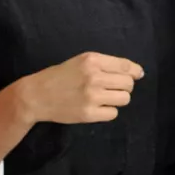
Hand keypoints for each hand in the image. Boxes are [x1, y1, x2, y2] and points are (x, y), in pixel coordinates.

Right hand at [18, 52, 143, 124]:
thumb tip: (136, 72)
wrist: (36, 95)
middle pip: (128, 84)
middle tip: (111, 88)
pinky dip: (108, 111)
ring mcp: (92, 96)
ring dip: (117, 99)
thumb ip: (105, 64)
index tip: (137, 75)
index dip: (135, 71)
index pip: (126, 66)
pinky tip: (96, 107)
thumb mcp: (80, 62)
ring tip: (104, 98)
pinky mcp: (89, 113)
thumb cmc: (59, 76)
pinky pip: (113, 113)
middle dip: (124, 86)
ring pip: (124, 99)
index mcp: (92, 60)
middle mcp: (94, 77)